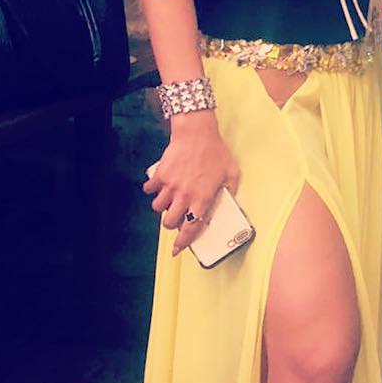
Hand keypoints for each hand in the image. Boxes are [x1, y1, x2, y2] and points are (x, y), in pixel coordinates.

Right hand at [143, 111, 240, 255]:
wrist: (196, 132)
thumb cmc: (216, 151)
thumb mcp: (232, 172)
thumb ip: (231, 190)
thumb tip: (231, 201)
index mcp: (202, 199)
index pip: (190, 228)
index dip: (183, 242)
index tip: (178, 250)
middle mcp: (184, 196)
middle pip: (169, 222)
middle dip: (172, 224)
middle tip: (177, 217)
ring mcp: (170, 186)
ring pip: (157, 208)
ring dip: (162, 208)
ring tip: (169, 201)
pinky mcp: (160, 175)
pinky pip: (150, 190)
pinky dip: (152, 190)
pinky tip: (159, 186)